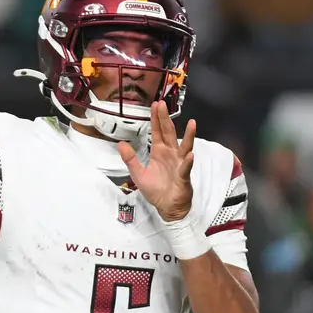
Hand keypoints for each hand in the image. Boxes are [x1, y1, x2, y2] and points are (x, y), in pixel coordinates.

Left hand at [118, 101, 195, 221]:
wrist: (167, 207)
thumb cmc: (156, 190)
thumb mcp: (138, 174)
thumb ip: (130, 159)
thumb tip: (121, 144)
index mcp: (159, 152)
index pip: (157, 132)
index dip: (155, 119)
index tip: (155, 105)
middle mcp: (171, 154)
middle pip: (169, 133)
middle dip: (166, 119)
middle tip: (163, 104)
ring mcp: (179, 163)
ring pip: (184, 147)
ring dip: (188, 135)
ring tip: (192, 123)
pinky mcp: (184, 176)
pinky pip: (186, 168)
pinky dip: (187, 161)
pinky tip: (189, 155)